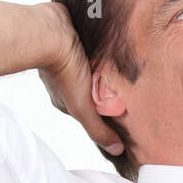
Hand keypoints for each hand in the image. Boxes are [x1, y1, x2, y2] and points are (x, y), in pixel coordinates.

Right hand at [37, 3, 123, 152]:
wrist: (50, 33)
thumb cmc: (64, 72)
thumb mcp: (83, 108)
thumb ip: (98, 128)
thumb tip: (117, 150)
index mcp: (64, 98)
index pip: (91, 110)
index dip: (108, 113)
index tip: (128, 114)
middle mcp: (65, 79)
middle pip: (93, 89)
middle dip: (110, 91)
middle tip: (132, 91)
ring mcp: (69, 59)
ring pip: (94, 69)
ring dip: (108, 71)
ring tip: (129, 71)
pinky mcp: (75, 40)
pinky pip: (94, 49)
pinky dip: (104, 53)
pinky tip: (118, 52)